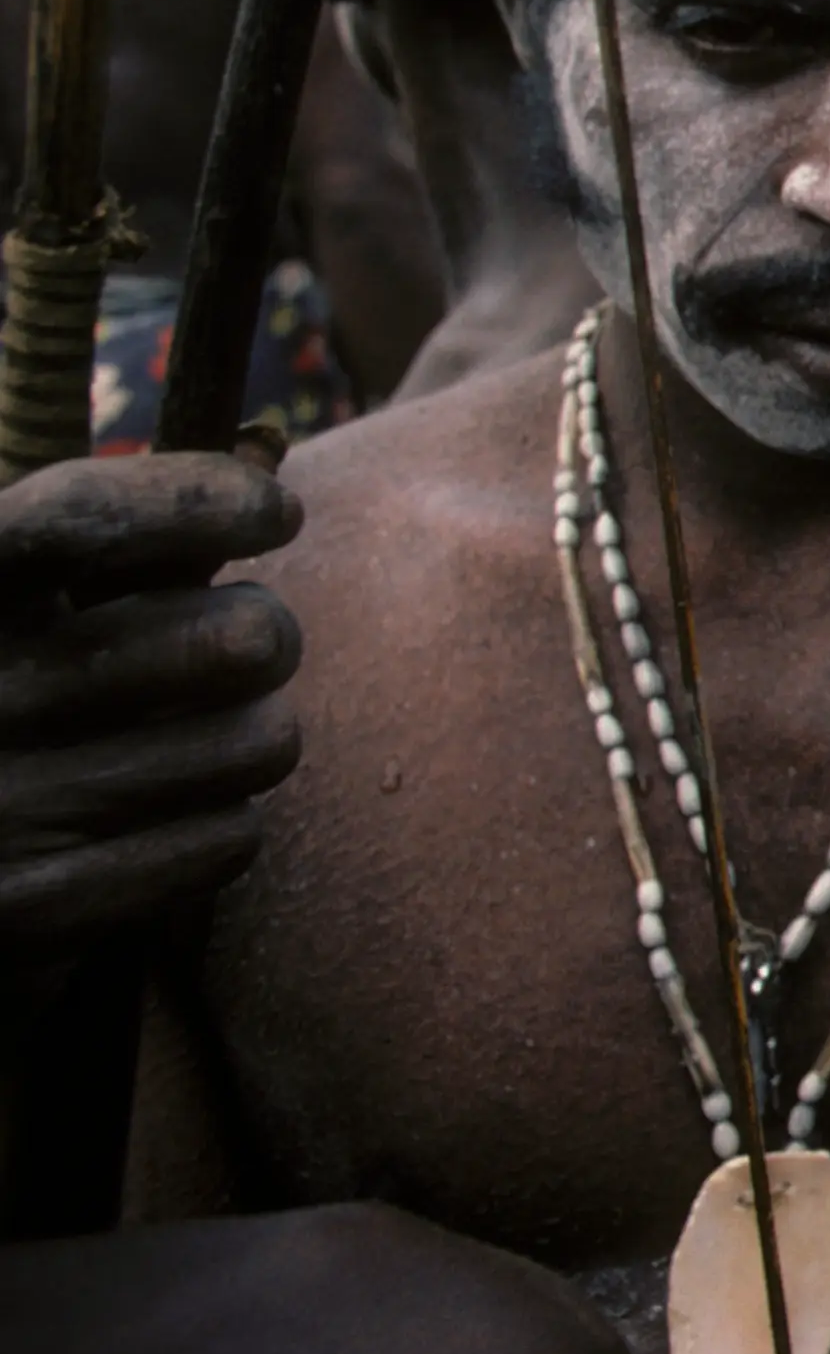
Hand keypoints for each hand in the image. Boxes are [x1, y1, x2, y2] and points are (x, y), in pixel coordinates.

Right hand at [0, 455, 302, 957]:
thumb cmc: (3, 703)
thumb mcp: (27, 607)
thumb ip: (131, 533)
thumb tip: (264, 441)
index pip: (83, 516)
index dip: (201, 499)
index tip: (278, 511)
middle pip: (234, 638)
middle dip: (268, 635)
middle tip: (249, 647)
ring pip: (257, 744)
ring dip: (256, 739)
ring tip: (204, 740)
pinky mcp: (22, 913)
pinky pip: (224, 842)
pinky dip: (221, 830)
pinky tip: (168, 822)